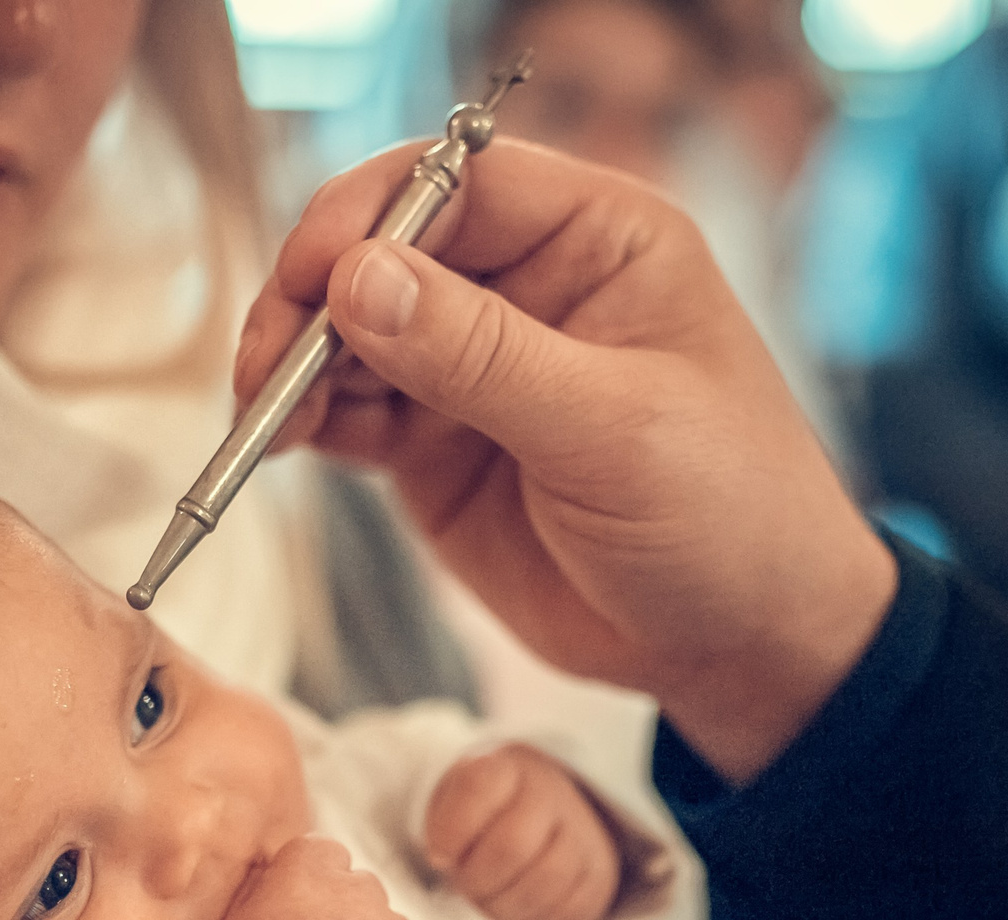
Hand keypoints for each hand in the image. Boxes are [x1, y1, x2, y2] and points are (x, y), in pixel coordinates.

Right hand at [238, 139, 895, 780]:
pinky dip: (303, 421)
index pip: (458, 181)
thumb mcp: (614, 432)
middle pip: (383, 247)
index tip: (315, 277)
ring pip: (350, 329)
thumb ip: (481, 356)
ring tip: (267, 414)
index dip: (372, 215)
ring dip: (295, 362)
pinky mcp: (437, 444)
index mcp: (597, 240)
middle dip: (314, 294)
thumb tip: (358, 281)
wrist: (740, 648)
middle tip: (269, 363)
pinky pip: (347, 410)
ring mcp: (474, 367)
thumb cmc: (731, 520)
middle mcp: (527, 286)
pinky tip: (281, 442)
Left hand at [424, 744, 620, 919]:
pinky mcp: (599, 876)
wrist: (544, 816)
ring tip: (488, 901)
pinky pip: (569, 914)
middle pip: (511, 846)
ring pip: (545, 883)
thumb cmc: (485, 814)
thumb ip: (442, 823)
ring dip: (503, 908)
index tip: (439, 856)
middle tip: (465, 887)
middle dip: (475, 881)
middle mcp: (552, 794)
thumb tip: (444, 859)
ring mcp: (583, 834)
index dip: (451, 831)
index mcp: (507, 768)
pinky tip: (515, 913)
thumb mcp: (455, 800)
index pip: (477, 788)